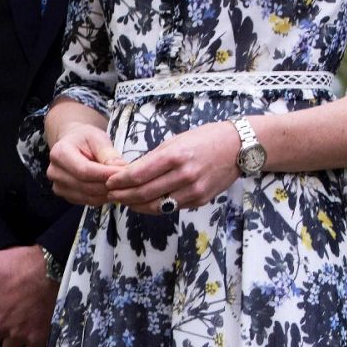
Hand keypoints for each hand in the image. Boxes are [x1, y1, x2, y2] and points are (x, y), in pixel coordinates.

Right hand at [46, 123, 126, 205]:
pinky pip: (88, 202)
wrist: (73, 143)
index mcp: (60, 153)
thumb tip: (121, 168)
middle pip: (86, 186)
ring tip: (120, 183)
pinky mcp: (67, 195)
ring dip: (108, 193)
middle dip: (110, 184)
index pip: (84, 170)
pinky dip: (102, 197)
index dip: (105, 174)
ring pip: (89, 197)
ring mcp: (59, 186)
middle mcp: (55, 172)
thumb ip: (108, 153)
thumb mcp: (97, 138)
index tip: (124, 173)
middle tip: (127, 180)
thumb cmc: (85, 139)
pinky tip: (110, 188)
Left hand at [105, 120, 239, 213]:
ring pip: (158, 205)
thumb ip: (154, 158)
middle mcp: (184, 175)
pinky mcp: (201, 200)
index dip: (120, 181)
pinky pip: (173, 207)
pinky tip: (145, 203)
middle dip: (124, 196)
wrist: (238, 147)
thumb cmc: (204, 139)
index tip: (108, 182)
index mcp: (174, 156)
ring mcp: (194, 190)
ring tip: (124, 202)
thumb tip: (130, 171)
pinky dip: (156, 206)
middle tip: (111, 195)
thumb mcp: (175, 141)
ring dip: (137, 205)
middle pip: (145, 192)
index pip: (139, 174)